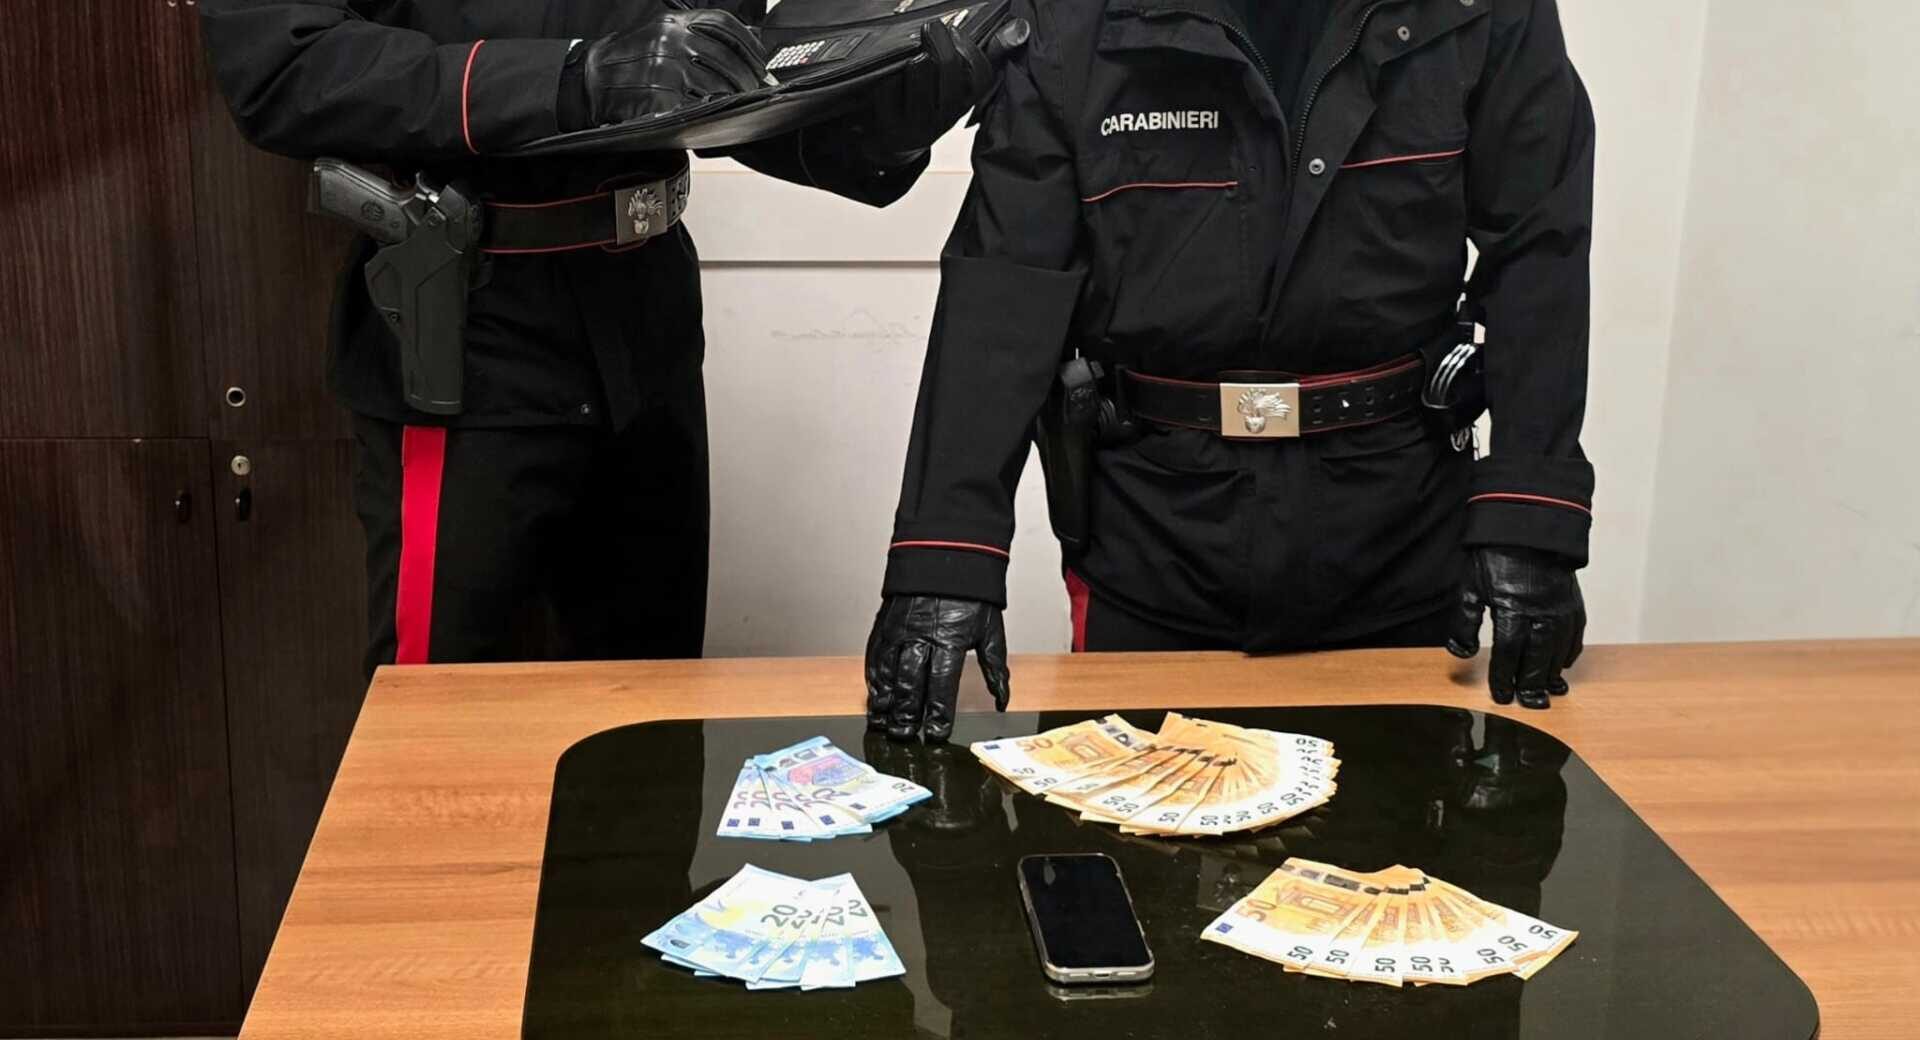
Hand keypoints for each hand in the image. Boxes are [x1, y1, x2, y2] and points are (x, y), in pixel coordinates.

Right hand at [578, 11, 769, 127]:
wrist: (588, 80)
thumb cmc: (624, 58)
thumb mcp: (657, 32)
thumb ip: (692, 34)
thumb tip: (736, 44)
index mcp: (672, 22)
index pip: (724, 24)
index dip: (749, 42)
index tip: (760, 58)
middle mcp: (671, 42)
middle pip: (727, 58)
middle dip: (748, 77)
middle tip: (756, 88)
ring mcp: (666, 70)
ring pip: (717, 85)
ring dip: (734, 97)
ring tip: (739, 103)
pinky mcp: (660, 98)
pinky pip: (696, 106)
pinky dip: (711, 112)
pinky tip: (716, 114)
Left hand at [833, 20, 1024, 163]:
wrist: (897, 145)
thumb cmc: (930, 109)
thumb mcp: (961, 89)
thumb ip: (988, 58)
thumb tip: (1017, 29)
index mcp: (965, 106)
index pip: (980, 76)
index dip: (970, 50)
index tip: (957, 32)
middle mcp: (944, 117)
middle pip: (948, 68)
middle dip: (939, 41)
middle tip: (931, 28)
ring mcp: (916, 123)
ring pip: (918, 72)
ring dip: (914, 56)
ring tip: (913, 51)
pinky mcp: (890, 124)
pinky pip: (888, 86)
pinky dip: (888, 74)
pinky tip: (891, 73)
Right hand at [865, 595, 1009, 742]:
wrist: (947, 552)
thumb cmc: (971, 592)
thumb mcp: (991, 628)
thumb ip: (995, 667)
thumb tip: (1002, 700)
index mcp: (950, 639)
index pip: (943, 684)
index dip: (939, 712)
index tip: (937, 733)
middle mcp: (921, 635)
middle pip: (911, 683)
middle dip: (907, 714)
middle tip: (904, 736)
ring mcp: (900, 629)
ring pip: (888, 671)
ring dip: (885, 700)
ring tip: (884, 723)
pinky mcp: (886, 622)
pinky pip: (875, 654)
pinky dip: (873, 677)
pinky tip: (873, 694)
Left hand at [1447, 547, 1585, 709]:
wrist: (1527, 528)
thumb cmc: (1494, 556)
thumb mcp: (1469, 587)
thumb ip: (1465, 622)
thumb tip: (1462, 652)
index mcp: (1512, 609)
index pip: (1509, 653)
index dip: (1504, 678)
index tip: (1501, 696)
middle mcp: (1541, 612)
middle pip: (1537, 659)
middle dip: (1531, 684)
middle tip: (1529, 704)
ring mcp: (1561, 609)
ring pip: (1558, 651)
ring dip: (1551, 674)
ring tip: (1545, 692)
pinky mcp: (1573, 603)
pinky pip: (1575, 636)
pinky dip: (1569, 654)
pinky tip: (1562, 666)